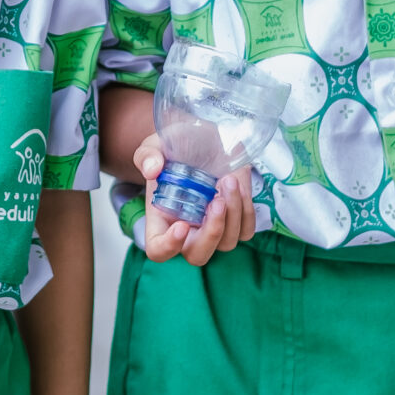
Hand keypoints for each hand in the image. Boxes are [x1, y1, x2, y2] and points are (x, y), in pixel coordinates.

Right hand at [133, 137, 256, 264]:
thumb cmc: (176, 147)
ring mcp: (214, 229)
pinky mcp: (237, 222)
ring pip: (227, 242)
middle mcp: (188, 230)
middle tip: (216, 201)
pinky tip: (238, 184)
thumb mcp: (155, 146)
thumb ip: (148, 156)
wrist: (204, 138)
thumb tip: (152, 169)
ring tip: (228, 179)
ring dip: (233, 212)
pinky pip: (246, 230)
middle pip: (198, 256)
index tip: (181, 224)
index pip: (158, 250)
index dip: (169, 246)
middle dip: (212, 233)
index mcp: (162, 220)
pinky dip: (246, 209)